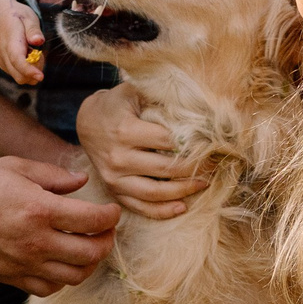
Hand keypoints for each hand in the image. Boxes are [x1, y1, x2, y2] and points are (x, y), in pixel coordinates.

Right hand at [0, 0, 45, 85]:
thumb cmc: (15, 16)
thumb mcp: (28, 16)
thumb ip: (33, 30)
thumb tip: (39, 41)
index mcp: (10, 41)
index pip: (17, 60)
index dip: (29, 70)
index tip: (40, 76)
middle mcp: (4, 55)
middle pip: (20, 76)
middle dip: (35, 71)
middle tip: (38, 53)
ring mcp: (2, 62)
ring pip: (20, 78)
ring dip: (31, 70)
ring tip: (31, 51)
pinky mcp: (4, 65)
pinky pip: (18, 75)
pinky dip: (27, 70)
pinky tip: (26, 54)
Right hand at [0, 156, 118, 295]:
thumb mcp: (14, 167)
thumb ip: (52, 176)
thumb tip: (81, 181)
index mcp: (40, 210)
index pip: (93, 219)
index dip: (111, 216)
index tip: (112, 211)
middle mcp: (37, 241)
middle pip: (92, 253)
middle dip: (107, 242)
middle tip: (105, 232)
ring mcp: (25, 264)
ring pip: (75, 276)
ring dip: (89, 263)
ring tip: (87, 249)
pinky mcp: (12, 278)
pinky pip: (49, 289)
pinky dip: (62, 280)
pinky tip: (61, 264)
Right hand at [75, 87, 203, 218]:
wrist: (87, 122)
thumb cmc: (119, 105)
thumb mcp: (136, 92)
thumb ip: (161, 99)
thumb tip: (198, 112)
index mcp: (125, 130)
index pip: (168, 141)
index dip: (193, 143)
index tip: (212, 143)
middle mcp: (118, 157)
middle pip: (165, 169)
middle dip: (194, 168)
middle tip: (215, 164)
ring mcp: (114, 178)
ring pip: (154, 193)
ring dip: (183, 191)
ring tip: (204, 183)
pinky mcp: (113, 191)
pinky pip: (140, 207)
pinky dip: (162, 211)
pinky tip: (182, 207)